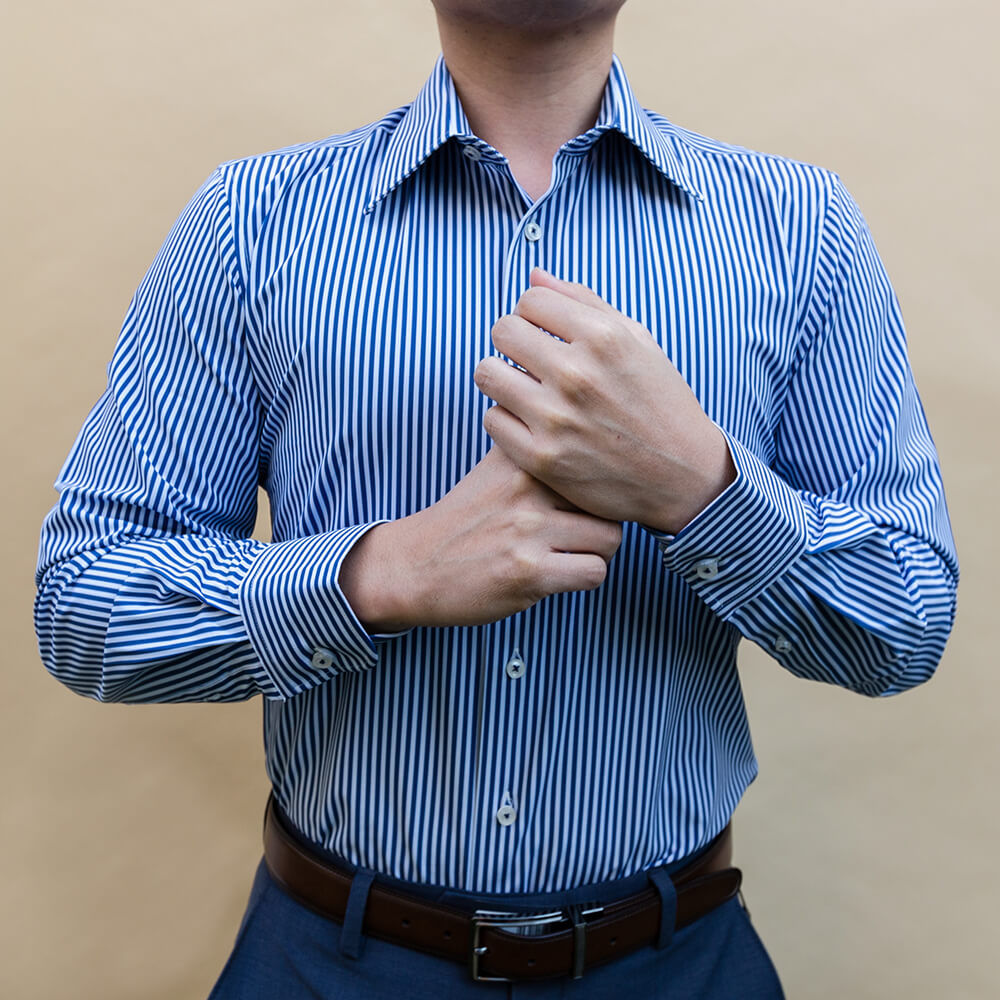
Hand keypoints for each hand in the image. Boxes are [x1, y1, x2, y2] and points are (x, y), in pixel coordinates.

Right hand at [338, 447, 621, 631]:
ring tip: (570, 554)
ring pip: (611, 538)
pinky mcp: (528, 572)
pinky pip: (595, 572)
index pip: (593, 456)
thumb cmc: (465, 519)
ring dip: (597, 552)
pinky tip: (561, 575)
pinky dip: (585, 578)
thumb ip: (534, 443)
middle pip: (609, 500)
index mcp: (520, 455)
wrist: (414, 566)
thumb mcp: (495, 467)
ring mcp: (527, 529)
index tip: (594, 493)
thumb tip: (584, 421)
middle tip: (580, 532)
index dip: (601, 480)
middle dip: (603, 519)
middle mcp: (525, 485)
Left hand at [473, 268, 734, 533]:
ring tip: (524, 389)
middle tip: (530, 361)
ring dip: (501, 377)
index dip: (534, 314)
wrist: (683, 475)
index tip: (544, 333)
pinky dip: (506, 418)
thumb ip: (585, 303)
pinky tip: (529, 422)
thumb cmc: (660, 403)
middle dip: (513, 341)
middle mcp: (577, 374)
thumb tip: (533, 276)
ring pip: (488, 373)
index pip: (530, 300)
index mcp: (604, 338)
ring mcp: (557, 418)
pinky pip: (492, 419)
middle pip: (503, 331)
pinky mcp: (542, 457)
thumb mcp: (638, 342)